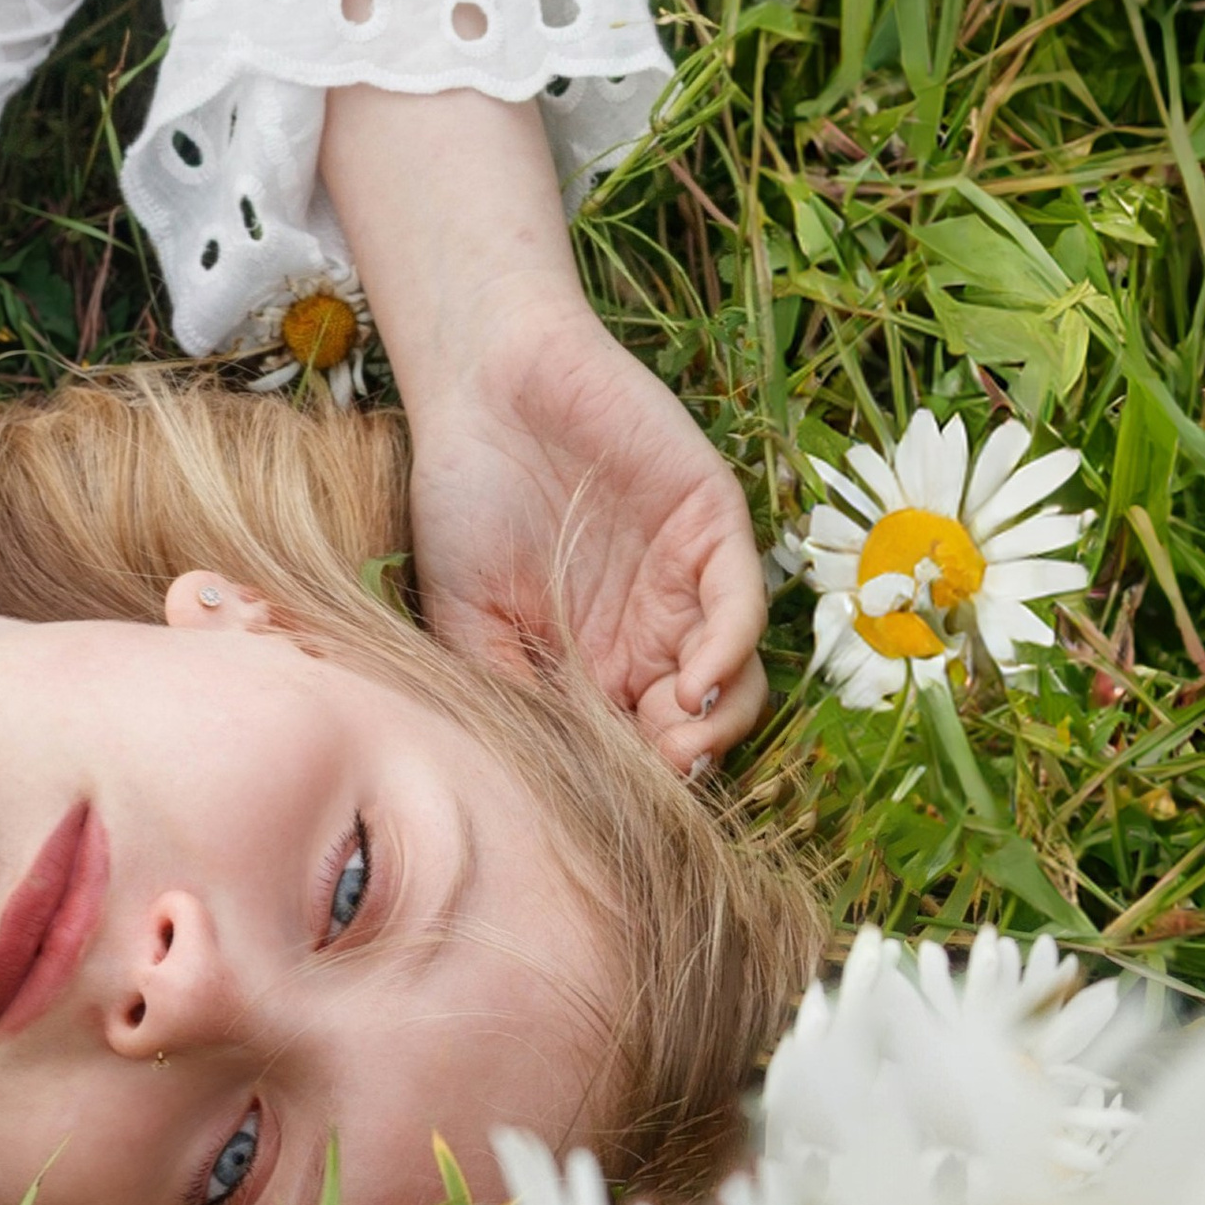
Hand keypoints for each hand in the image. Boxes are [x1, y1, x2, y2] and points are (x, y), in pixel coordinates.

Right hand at [405, 291, 768, 771]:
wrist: (480, 389)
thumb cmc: (463, 503)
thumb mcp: (465, 626)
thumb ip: (511, 699)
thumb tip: (551, 786)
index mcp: (593, 667)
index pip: (634, 748)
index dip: (631, 788)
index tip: (609, 815)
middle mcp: (649, 634)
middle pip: (695, 726)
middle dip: (678, 767)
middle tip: (650, 784)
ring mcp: (686, 583)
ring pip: (734, 679)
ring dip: (712, 725)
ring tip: (675, 746)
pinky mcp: (713, 526)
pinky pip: (742, 606)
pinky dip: (728, 653)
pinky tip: (691, 684)